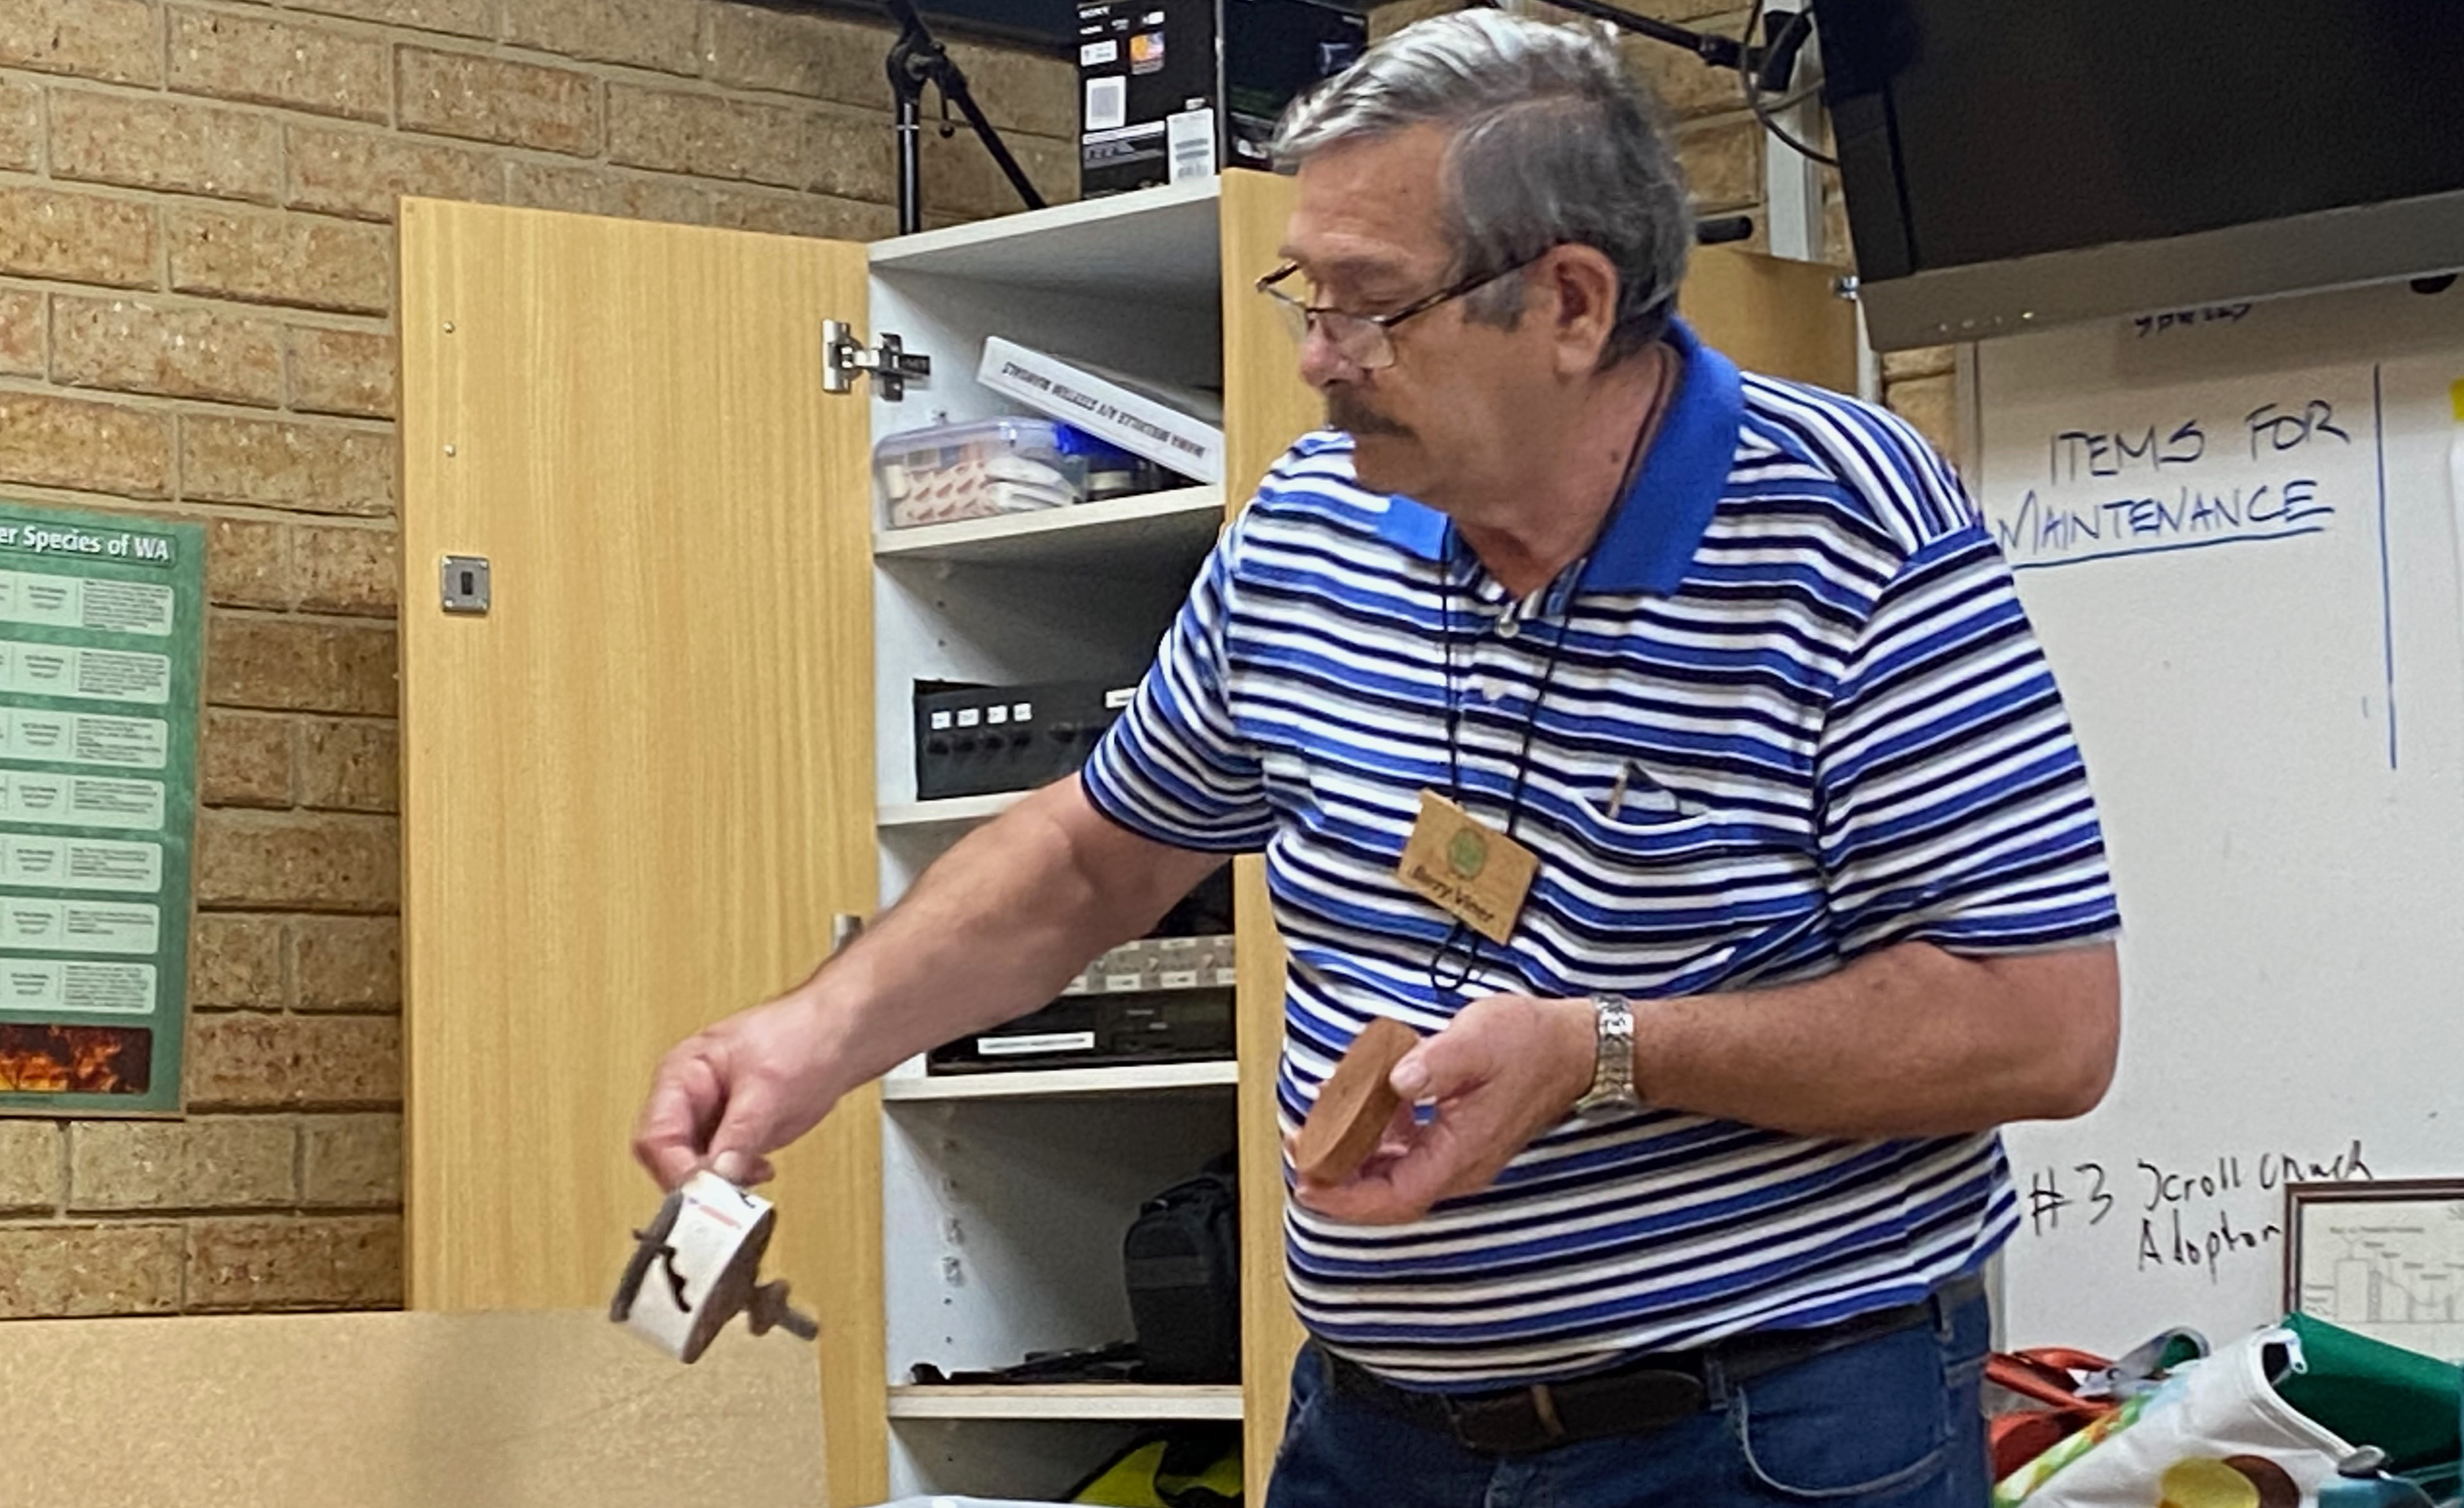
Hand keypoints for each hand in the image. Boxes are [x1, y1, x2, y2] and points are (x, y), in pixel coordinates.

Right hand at [631, 991, 843, 1190]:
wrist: (842, 1034)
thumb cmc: (804, 1035)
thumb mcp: (769, 1088)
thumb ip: (741, 1135)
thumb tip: (717, 1177)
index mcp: (681, 1074)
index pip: (656, 1136)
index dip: (676, 1170)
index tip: (705, 1194)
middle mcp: (688, 1098)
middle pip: (668, 1158)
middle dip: (697, 1181)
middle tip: (728, 1199)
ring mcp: (710, 1116)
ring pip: (693, 1169)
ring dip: (719, 1184)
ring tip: (751, 1178)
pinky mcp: (733, 1133)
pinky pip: (720, 1168)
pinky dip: (736, 1178)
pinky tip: (761, 1171)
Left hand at [1293, 993, 1596, 1223]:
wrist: (1575, 1047)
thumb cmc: (1531, 1045)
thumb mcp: (1477, 1042)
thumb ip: (1435, 1063)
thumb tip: (1396, 1080)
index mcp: (1460, 1153)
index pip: (1395, 1197)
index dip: (1347, 1199)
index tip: (1308, 1183)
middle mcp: (1459, 1164)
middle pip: (1387, 1192)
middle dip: (1339, 1178)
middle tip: (1299, 1149)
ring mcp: (1459, 1152)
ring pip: (1395, 1171)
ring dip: (1354, 1155)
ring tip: (1318, 1128)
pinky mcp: (1459, 1135)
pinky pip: (1408, 1148)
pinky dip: (1377, 1133)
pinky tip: (1361, 1102)